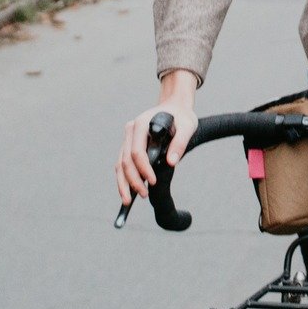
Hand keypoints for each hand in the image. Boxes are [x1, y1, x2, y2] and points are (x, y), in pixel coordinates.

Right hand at [115, 88, 197, 207]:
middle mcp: (131, 130)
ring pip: (120, 164)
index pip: (137, 151)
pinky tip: (128, 192)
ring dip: (124, 183)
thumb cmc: (182, 117)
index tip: (153, 182)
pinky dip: (124, 178)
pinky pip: (122, 164)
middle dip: (132, 180)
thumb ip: (180, 143)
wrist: (175, 107)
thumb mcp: (187, 127)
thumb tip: (171, 163)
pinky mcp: (129, 145)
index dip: (143, 169)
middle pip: (125, 160)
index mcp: (141, 124)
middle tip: (143, 195)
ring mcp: (128, 138)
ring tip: (128, 201)